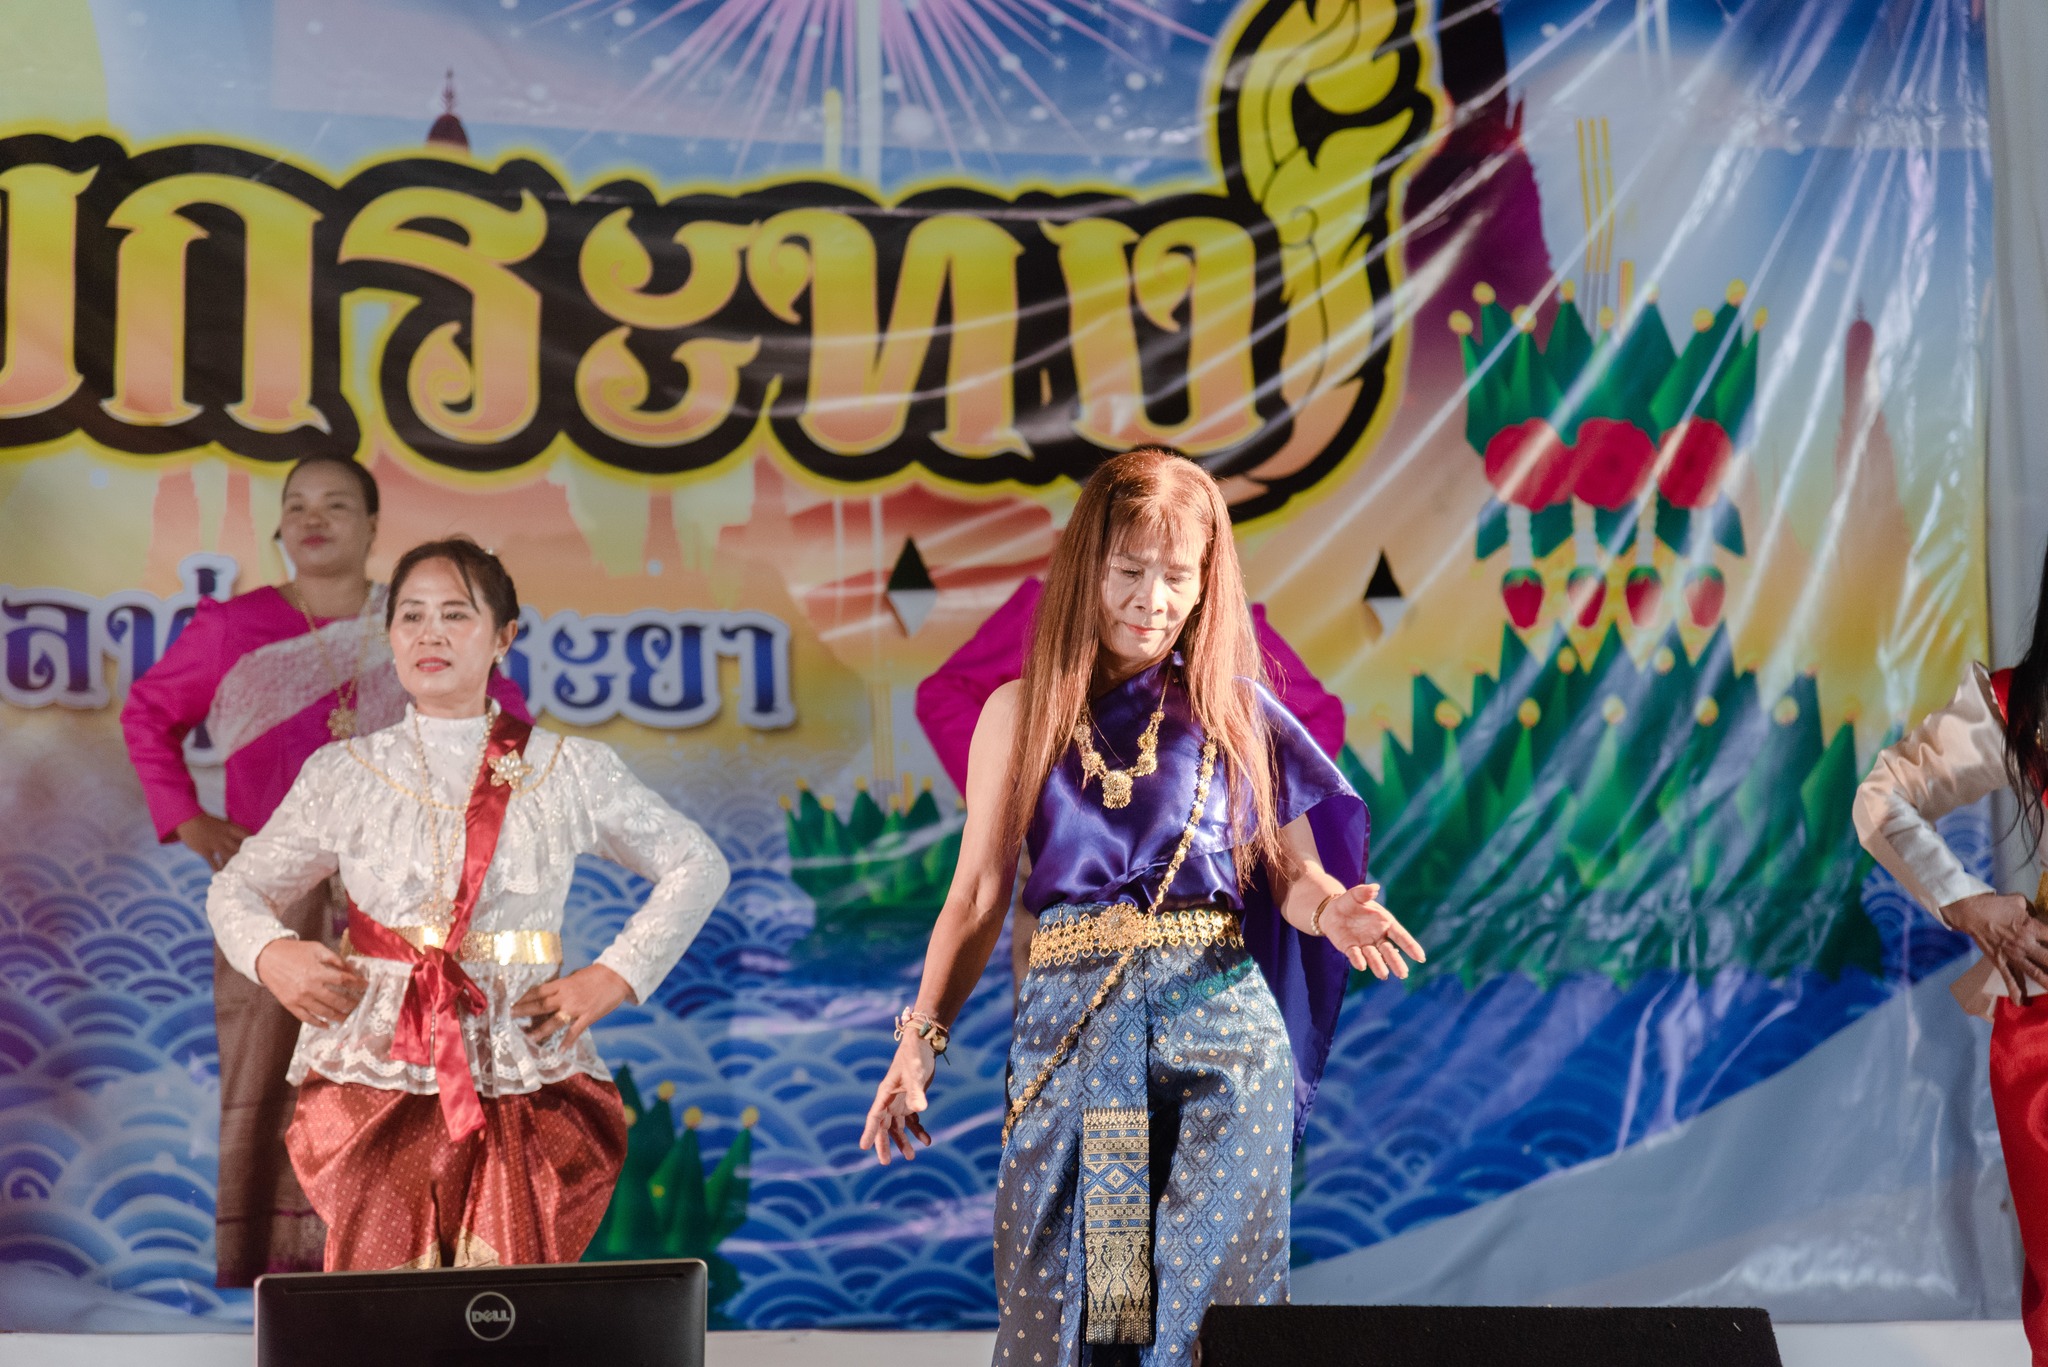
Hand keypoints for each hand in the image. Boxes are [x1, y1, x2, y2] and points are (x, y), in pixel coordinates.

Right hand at [177, 814, 250, 871]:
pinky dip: (218, 869)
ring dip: (234, 865)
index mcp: (229, 827)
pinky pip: (214, 862)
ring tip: (239, 873)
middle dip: (245, 857)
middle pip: (239, 848)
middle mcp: (225, 836)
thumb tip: (241, 839)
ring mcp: (215, 844)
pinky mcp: (205, 851)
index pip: (246, 834)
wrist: (188, 820)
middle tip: (252, 866)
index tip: (259, 848)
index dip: (253, 841)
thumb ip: (230, 831)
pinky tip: (221, 875)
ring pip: (228, 857)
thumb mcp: (221, 824)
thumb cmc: (205, 822)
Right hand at [255, 939, 367, 1026]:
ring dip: (339, 1016)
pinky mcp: (290, 1005)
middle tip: (360, 1004)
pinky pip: (306, 1018)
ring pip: (324, 1012)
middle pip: (336, 1000)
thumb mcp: (317, 948)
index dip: (357, 984)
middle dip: (351, 1003)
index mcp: (317, 971)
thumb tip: (351, 969)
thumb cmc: (295, 951)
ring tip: (349, 1017)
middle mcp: (309, 987)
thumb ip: (335, 959)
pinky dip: (318, 1024)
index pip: (344, 981)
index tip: (366, 987)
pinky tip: (328, 1025)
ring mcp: (299, 998)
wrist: (267, 958)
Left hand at [513, 964, 633, 1047]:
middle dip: (524, 1010)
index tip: (512, 1001)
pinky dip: (568, 1041)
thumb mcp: (576, 976)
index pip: (539, 990)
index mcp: (563, 984)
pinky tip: (561, 1050)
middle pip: (541, 1004)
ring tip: (529, 1038)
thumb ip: (564, 984)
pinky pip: (575, 1030)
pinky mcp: (588, 1016)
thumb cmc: (597, 974)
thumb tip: (552, 990)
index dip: (524, 996)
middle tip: (509, 1016)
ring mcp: (577, 1007)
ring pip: (555, 1020)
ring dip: (541, 1030)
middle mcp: (567, 996)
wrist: (618, 976)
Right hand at [860, 1032, 936, 1164]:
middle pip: (883, 1126)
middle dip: (884, 1144)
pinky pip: (912, 1121)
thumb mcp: (916, 1073)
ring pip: (898, 1126)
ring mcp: (900, 1101)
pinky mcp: (912, 1100)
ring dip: (903, 1141)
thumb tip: (920, 1110)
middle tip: (886, 1162)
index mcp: (885, 1093)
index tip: (863, 1147)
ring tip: (911, 1157)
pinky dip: (918, 1131)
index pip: (874, 1116)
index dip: (869, 1132)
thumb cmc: (916, 1055)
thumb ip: (917, 1092)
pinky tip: (928, 1141)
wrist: (924, 1043)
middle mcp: (890, 1099)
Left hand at [1317, 882, 1425, 979]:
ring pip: (1374, 956)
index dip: (1411, 947)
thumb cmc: (1350, 902)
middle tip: (1403, 974)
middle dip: (1396, 962)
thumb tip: (1375, 888)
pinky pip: (1355, 955)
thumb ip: (1365, 892)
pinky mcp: (1350, 948)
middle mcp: (1377, 936)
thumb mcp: (1357, 894)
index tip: (1420, 958)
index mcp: (1385, 923)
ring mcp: (1364, 944)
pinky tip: (1362, 966)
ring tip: (1383, 975)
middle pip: (1389, 951)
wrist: (1331, 910)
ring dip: (1378, 965)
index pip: (1401, 936)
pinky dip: (1358, 960)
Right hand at [1943, 892, 2047, 1001]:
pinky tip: (2020, 1002)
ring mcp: (2012, 954)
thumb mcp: (2019, 901)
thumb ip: (2033, 910)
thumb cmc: (1995, 905)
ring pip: (2034, 972)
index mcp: (2032, 927)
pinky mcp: (2000, 961)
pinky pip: (2008, 978)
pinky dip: (2015, 991)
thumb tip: (2040, 915)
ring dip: (2046, 983)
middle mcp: (2025, 943)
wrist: (1970, 912)